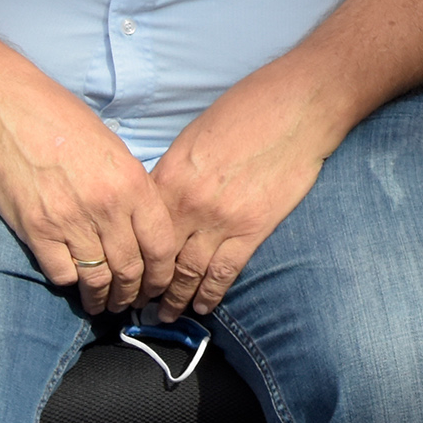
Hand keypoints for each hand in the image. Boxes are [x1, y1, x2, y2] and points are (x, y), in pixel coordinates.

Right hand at [0, 73, 178, 314]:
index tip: (157, 285)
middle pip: (131, 269)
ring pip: (98, 279)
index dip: (163, 274)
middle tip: (129, 302)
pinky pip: (61, 273)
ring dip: (102, 298)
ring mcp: (70, 220)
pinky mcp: (36, 230)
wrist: (7, 109)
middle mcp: (106, 206)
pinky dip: (69, 282)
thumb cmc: (61, 120)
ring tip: (101, 303)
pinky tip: (72, 281)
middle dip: (133, 293)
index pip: (162, 246)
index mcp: (132, 183)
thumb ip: (131, 189)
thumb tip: (143, 228)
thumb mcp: (113, 148)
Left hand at [149, 63, 339, 318]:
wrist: (297, 107)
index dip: (130, 256)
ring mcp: (220, 220)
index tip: (125, 271)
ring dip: (174, 299)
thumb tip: (163, 198)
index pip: (138, 229)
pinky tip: (202, 307)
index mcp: (168, 176)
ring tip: (166, 315)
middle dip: (146, 286)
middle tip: (138, 303)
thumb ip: (175, 172)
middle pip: (157, 257)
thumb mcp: (195, 136)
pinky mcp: (252, 229)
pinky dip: (209, 294)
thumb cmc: (248, 110)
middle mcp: (188, 203)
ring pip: (188, 272)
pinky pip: (223, 273)